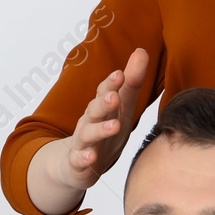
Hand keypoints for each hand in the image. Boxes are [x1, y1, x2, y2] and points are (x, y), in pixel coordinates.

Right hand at [53, 47, 150, 192]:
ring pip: (88, 133)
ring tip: (114, 126)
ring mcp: (83, 142)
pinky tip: (90, 157)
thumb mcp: (121, 108)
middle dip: (104, 103)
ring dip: (100, 129)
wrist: (73, 163)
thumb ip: (131, 83)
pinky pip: (79, 160)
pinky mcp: (78, 163)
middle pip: (95, 110)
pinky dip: (84, 158)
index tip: (120, 74)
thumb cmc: (103, 132)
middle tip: (114, 97)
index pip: (105, 92)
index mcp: (101, 108)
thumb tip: (141, 51)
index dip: (112, 84)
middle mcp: (90, 122)